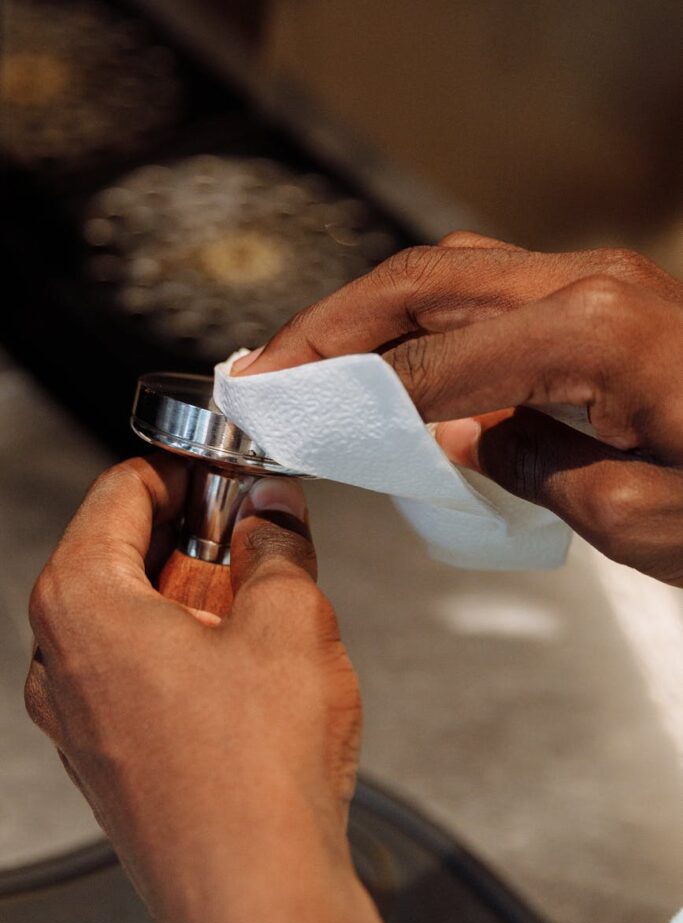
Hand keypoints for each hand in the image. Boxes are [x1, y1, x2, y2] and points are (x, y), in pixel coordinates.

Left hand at [25, 456, 443, 922]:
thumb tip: (273, 512)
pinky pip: (139, 677)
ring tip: (264, 610)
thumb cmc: (255, 769)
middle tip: (259, 538)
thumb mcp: (290, 620)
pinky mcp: (108, 759)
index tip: (230, 472)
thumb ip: (278, 545)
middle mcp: (58, 660)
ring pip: (133, 621)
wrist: (254, 894)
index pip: (121, 493)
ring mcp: (77, 718)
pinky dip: (187, 654)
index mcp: (82, 602)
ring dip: (197, 600)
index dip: (185, 471)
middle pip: (123, 556)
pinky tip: (246, 674)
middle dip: (197, 540)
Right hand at [236, 233, 682, 585]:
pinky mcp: (599, 294)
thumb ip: (529, 465)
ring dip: (369, 310)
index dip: (353, 399)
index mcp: (593, 336)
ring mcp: (594, 279)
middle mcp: (586, 285)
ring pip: (448, 273)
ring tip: (306, 353)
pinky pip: (486, 291)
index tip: (292, 416)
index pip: (434, 370)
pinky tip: (390, 354)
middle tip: (266, 365)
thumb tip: (461, 435)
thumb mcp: (635, 516)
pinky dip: (422, 319)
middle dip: (331, 325)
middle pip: (422, 284)